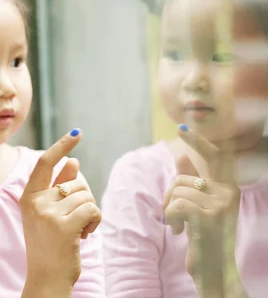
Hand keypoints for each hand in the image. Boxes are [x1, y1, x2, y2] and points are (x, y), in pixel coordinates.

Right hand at [20, 130, 101, 296]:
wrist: (45, 277)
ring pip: (86, 196)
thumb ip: (59, 187)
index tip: (76, 133)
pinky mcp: (63, 225)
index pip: (45, 163)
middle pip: (75, 182)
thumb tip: (73, 161)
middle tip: (76, 220)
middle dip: (84, 199)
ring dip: (90, 213)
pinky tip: (84, 235)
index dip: (61, 146)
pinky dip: (95, 221)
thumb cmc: (49, 244)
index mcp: (28, 196)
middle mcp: (35, 202)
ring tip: (79, 230)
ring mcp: (48, 213)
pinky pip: (92, 209)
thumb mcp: (49, 213)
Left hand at [163, 126, 241, 296]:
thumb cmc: (204, 238)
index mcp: (228, 189)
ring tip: (180, 227)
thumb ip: (192, 182)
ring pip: (176, 191)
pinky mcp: (208, 216)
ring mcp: (221, 204)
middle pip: (183, 178)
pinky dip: (171, 218)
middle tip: (173, 215)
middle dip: (170, 195)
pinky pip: (175, 204)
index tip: (182, 128)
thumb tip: (180, 156)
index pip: (215, 157)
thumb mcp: (199, 208)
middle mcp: (229, 193)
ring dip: (169, 210)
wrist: (214, 269)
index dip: (198, 142)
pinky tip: (180, 232)